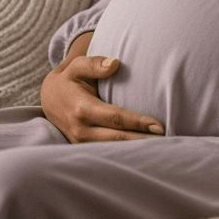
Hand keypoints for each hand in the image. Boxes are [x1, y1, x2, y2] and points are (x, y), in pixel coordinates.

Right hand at [40, 33, 164, 142]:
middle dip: (143, 141)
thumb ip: (94, 63)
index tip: (159, 126)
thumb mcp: (76, 66)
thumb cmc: (69, 80)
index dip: (138, 122)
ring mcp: (81, 143)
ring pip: (113, 151)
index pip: (115, 118)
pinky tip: (144, 153)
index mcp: (81, 109)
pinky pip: (107, 154)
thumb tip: (115, 63)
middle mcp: (81, 130)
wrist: (49, 99)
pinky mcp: (83, 150)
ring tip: (161, 150)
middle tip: (168, 141)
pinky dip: (126, 155)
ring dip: (137, 151)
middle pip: (118, 139)